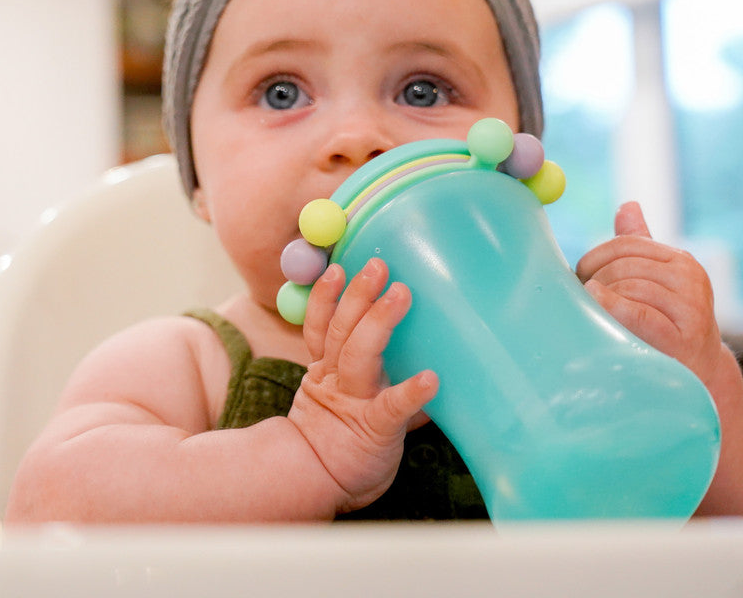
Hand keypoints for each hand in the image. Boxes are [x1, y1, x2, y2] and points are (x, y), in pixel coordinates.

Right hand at [288, 258, 437, 514]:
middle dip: (358, 297)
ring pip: (358, 356)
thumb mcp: (347, 399)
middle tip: (378, 266)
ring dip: (378, 322)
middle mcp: (337, 380)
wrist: (320, 483)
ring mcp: (354, 402)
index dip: (327, 297)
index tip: (338, 267)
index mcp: (327, 370)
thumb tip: (414, 342)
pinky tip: (430, 379)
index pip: (323, 327)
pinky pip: (393, 408)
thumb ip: (375, 371)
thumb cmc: (341, 438)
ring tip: (399, 294)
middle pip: (342, 332)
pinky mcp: (375, 430)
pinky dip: (410, 393)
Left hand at [576, 201, 722, 385]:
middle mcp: (690, 278)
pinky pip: (639, 312)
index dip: (595, 257)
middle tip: (581, 299)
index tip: (579, 276)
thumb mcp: (654, 280)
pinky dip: (613, 308)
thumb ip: (639, 245)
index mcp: (680, 260)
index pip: (626, 244)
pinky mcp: (684, 335)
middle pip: (624, 265)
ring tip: (593, 314)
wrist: (695, 370)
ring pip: (629, 287)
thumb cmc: (663, 320)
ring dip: (601, 300)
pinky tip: (598, 310)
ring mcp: (691, 307)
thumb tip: (628, 205)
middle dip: (596, 280)